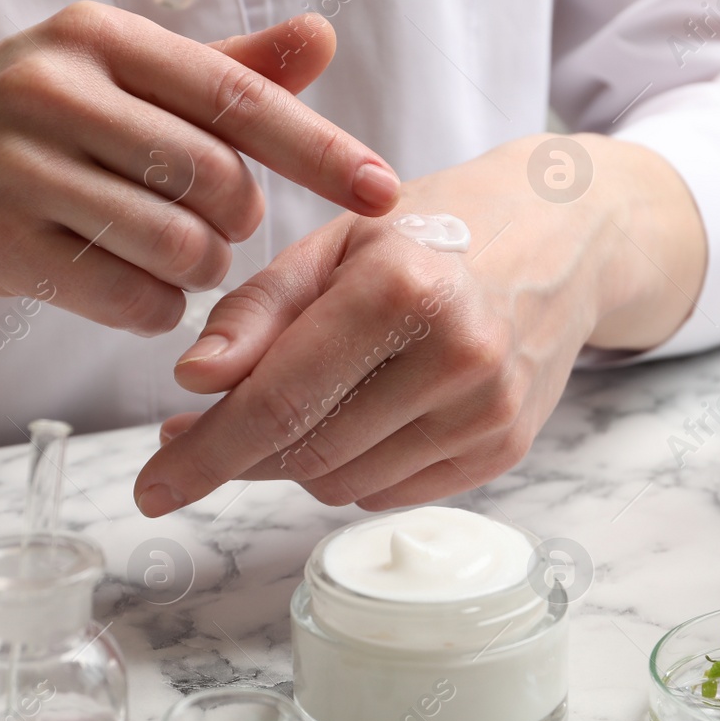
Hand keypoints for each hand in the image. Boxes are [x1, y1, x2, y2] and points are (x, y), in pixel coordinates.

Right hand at [0, 6, 399, 363]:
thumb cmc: (30, 124)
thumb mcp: (120, 77)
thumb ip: (224, 69)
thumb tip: (323, 37)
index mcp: (100, 36)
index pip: (238, 97)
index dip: (320, 151)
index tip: (385, 194)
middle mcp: (53, 87)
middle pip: (215, 180)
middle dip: (239, 221)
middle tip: (218, 227)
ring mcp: (14, 165)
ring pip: (175, 244)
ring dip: (199, 270)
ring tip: (176, 259)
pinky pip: (124, 296)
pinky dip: (152, 307)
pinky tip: (132, 289)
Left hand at [132, 133, 706, 514]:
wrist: (566, 237)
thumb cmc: (437, 228)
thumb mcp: (338, 241)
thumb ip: (259, 311)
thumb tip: (192, 383)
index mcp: (403, 288)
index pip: (279, 401)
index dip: (205, 453)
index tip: (152, 487)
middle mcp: (457, 357)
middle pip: (305, 452)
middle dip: (240, 450)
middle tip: (203, 425)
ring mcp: (489, 411)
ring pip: (341, 483)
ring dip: (296, 458)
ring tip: (301, 399)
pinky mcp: (506, 448)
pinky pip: (388, 492)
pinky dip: (353, 466)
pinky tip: (363, 411)